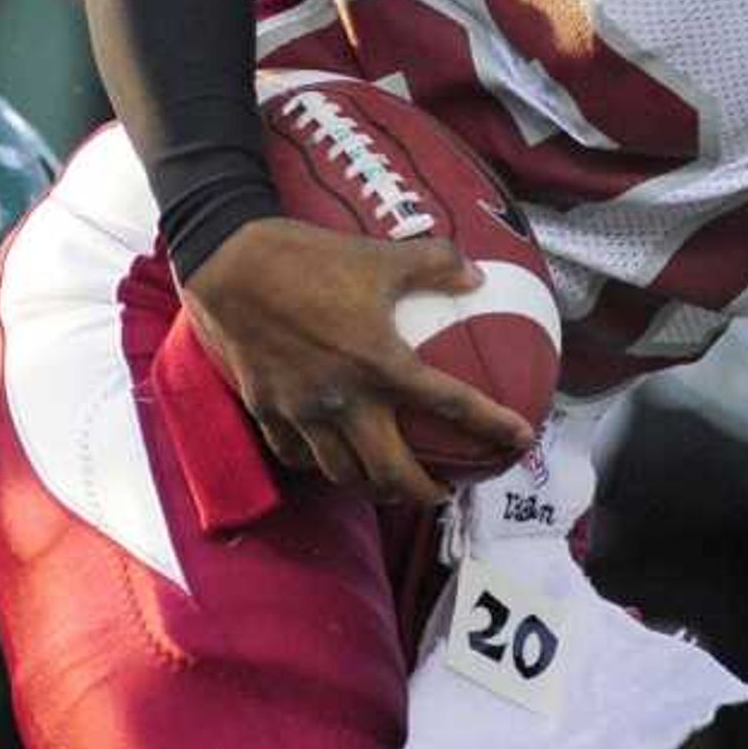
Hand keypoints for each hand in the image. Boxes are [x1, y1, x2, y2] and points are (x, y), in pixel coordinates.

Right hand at [181, 216, 536, 505]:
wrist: (227, 266)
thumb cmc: (308, 256)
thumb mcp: (379, 254)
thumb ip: (434, 264)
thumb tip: (476, 276)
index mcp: (380, 362)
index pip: (451, 405)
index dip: (492, 427)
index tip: (520, 442)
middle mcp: (344, 400)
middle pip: (392, 474)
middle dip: (425, 494)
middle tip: (446, 492)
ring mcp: (302, 412)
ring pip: (344, 475)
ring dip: (375, 490)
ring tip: (393, 487)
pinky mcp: (268, 412)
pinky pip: (299, 458)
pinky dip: (322, 467)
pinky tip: (333, 462)